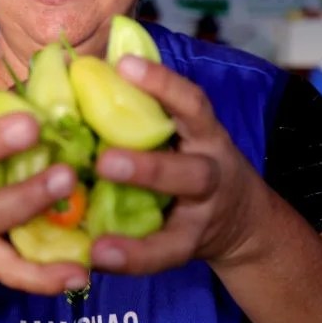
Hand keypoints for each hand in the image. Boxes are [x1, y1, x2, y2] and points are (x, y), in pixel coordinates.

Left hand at [85, 55, 265, 274]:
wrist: (241, 219)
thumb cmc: (191, 158)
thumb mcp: (182, 130)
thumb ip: (144, 107)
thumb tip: (80, 66)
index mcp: (204, 135)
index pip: (191, 104)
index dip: (162, 82)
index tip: (124, 63)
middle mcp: (210, 173)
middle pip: (190, 173)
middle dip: (148, 168)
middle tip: (105, 160)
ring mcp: (201, 214)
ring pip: (176, 228)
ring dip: (137, 233)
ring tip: (99, 240)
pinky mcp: (187, 248)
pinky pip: (161, 256)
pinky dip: (130, 259)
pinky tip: (96, 257)